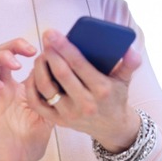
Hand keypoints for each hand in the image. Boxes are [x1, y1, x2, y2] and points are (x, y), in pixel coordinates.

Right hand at [0, 38, 53, 160]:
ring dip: (0, 57)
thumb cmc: (32, 136)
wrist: (19, 158)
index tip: (41, 49)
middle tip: (29, 50)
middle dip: (12, 45)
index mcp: (19, 84)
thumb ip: (52, 91)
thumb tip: (63, 71)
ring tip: (15, 64)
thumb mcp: (50, 109)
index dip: (24, 46)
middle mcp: (4, 85)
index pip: (16, 55)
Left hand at [25, 29, 141, 152]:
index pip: (79, 65)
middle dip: (50, 53)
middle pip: (61, 74)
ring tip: (42, 54)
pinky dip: (31, 86)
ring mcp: (69, 114)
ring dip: (39, 67)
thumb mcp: (125, 80)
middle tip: (46, 38)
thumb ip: (129, 64)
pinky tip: (34, 72)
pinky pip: (37, 102)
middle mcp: (85, 103)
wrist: (111, 127)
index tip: (52, 33)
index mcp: (101, 90)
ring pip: (46, 87)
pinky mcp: (57, 121)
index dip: (64, 47)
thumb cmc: (115, 97)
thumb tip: (130, 49)